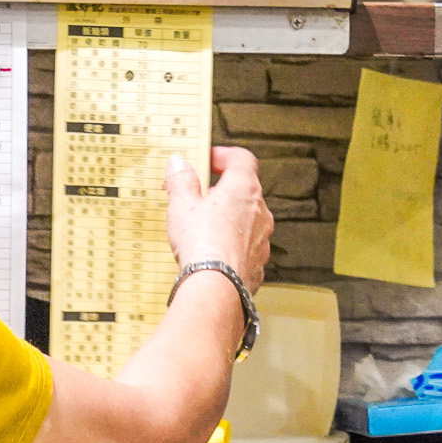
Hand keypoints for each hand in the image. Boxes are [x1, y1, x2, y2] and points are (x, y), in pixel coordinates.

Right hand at [164, 146, 272, 292]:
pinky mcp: (258, 263)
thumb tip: (179, 165)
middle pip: (244, 190)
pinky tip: (214, 253)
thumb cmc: (203, 244)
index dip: (224, 156)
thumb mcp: (182, 205)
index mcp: (244, 188)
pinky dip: (232, 245)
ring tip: (203, 228)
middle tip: (199, 197)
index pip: (241, 158)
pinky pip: (246, 247)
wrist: (216, 286)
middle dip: (222, 191)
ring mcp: (262, 239)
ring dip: (228, 219)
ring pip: (247, 220)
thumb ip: (181, 181)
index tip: (208, 160)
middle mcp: (260, 211)